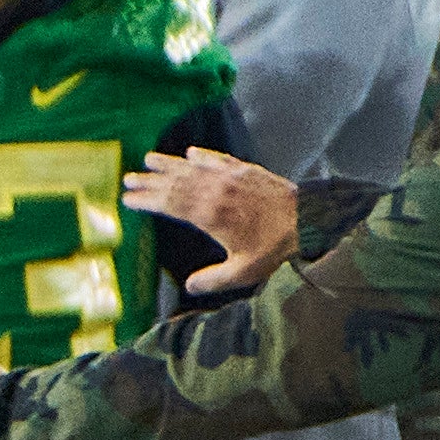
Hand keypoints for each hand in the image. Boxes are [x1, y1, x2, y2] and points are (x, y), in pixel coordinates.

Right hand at [126, 148, 297, 293]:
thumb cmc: (276, 249)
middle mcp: (216, 192)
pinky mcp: (248, 171)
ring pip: (193, 167)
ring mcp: (232, 178)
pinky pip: (219, 159)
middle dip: (150, 180)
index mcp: (210, 215)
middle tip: (129, 178)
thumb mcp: (243, 273)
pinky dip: (203, 155)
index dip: (147, 201)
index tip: (129, 200)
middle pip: (176, 183)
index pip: (170, 204)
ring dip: (170, 163)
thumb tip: (189, 287)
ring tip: (149, 159)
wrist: (311, 222)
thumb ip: (213, 280)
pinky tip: (192, 153)